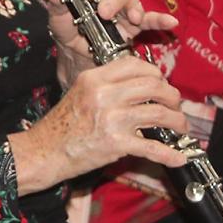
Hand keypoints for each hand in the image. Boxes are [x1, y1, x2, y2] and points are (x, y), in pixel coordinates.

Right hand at [8, 56, 188, 193]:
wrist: (44, 151)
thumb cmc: (61, 125)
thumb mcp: (79, 92)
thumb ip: (107, 85)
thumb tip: (141, 85)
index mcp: (95, 78)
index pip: (136, 65)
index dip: (156, 74)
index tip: (161, 84)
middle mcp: (104, 94)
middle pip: (154, 86)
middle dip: (172, 97)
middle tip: (174, 106)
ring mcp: (112, 119)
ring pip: (159, 113)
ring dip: (176, 122)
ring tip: (179, 128)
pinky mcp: (116, 144)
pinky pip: (152, 147)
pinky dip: (170, 154)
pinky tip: (177, 157)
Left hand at [36, 0, 177, 77]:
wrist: (76, 53)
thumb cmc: (67, 26)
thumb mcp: (56, 14)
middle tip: (103, 11)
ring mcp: (123, 6)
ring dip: (129, 7)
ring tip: (126, 19)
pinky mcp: (134, 24)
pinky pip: (150, 19)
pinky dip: (161, 20)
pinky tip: (171, 22)